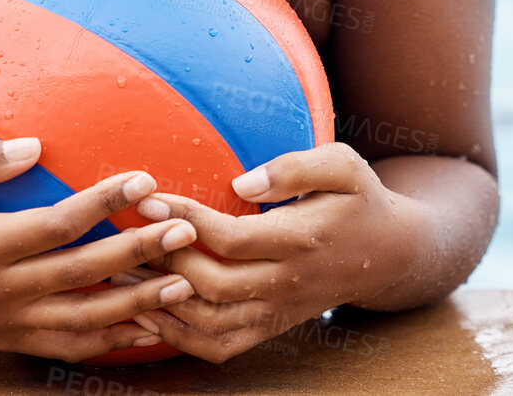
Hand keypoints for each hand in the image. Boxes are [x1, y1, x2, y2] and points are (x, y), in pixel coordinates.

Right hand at [0, 136, 198, 360]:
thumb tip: (33, 145)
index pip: (57, 224)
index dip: (104, 203)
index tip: (146, 180)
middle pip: (82, 276)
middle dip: (139, 254)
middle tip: (185, 230)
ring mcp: (5, 323)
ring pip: (82, 323)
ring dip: (136, 305)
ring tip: (183, 283)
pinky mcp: (7, 341)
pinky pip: (66, 349)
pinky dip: (109, 342)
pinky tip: (146, 327)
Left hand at [128, 143, 423, 362]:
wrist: (387, 253)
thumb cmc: (359, 199)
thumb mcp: (342, 165)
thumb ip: (294, 168)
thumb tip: (241, 184)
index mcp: (301, 239)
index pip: (231, 238)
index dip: (186, 222)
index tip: (150, 200)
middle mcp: (287, 283)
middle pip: (212, 285)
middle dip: (163, 259)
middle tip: (129, 232)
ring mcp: (278, 311)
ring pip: (209, 322)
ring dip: (161, 301)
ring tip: (124, 272)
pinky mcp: (270, 327)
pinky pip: (219, 346)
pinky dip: (179, 337)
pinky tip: (148, 310)